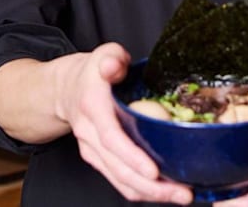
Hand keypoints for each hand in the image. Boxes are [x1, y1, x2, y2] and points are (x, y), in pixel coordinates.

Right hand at [55, 43, 192, 204]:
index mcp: (93, 108)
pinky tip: (165, 192)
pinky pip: (119, 180)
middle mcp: (90, 134)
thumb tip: (113, 65)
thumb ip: (111, 58)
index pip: (111, 138)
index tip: (154, 171)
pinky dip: (141, 191)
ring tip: (181, 196)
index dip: (132, 157)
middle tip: (182, 192)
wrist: (65, 89)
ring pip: (119, 179)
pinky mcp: (100, 159)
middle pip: (118, 168)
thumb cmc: (93, 71)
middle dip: (150, 186)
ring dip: (150, 193)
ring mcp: (94, 150)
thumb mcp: (104, 54)